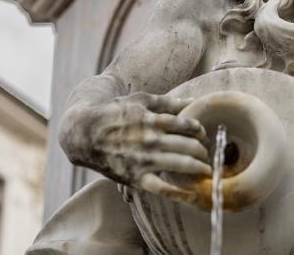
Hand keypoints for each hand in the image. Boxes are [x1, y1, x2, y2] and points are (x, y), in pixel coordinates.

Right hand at [60, 92, 210, 201]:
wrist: (84, 135)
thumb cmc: (114, 114)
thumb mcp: (139, 101)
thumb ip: (167, 102)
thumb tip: (192, 100)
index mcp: (153, 119)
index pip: (189, 125)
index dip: (201, 131)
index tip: (204, 135)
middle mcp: (150, 140)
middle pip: (190, 145)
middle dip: (204, 150)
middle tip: (208, 153)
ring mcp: (144, 160)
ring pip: (182, 165)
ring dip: (200, 168)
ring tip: (206, 170)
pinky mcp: (136, 178)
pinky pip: (162, 189)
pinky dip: (180, 192)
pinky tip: (192, 193)